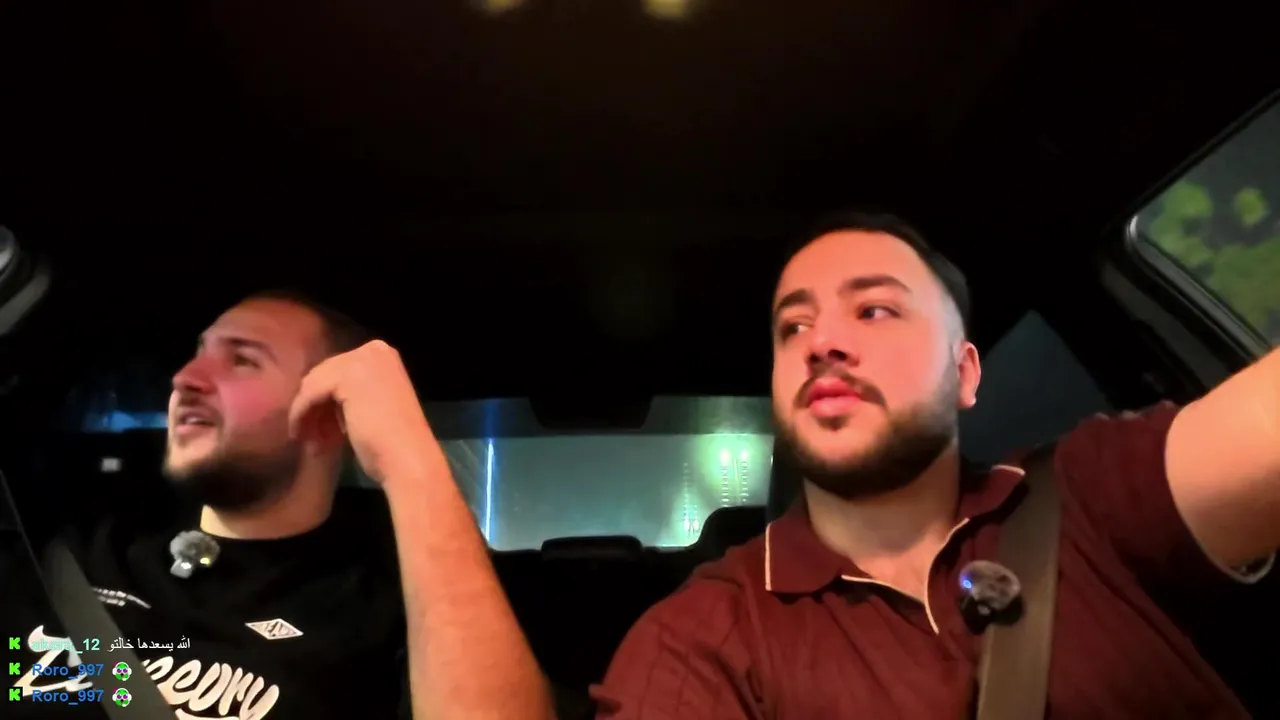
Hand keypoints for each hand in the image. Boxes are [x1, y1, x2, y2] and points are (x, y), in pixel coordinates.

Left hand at [288, 340, 434, 486]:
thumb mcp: (372, 408)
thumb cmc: (394, 444)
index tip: (323, 432)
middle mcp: (374, 350)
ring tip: (312, 446)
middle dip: (315, 409)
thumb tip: (321, 404)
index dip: (325, 402)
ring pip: (314, 385)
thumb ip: (351, 396)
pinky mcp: (344, 377)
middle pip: (325, 376)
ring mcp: (360, 360)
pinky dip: (301, 416)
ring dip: (309, 417)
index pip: (339, 372)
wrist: (407, 459)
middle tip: (312, 440)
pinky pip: (309, 395)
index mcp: (384, 354)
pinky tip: (304, 438)